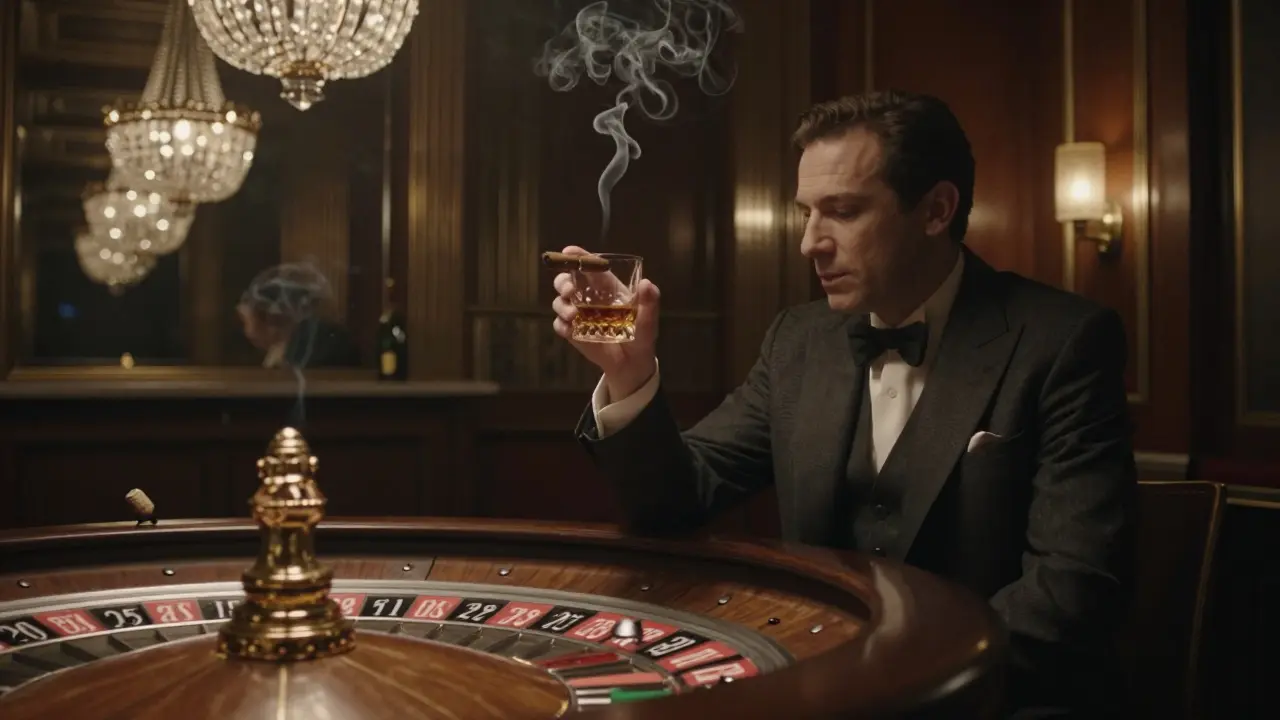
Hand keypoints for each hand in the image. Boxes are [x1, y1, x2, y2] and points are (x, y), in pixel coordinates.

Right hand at [551, 245, 659, 400]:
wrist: (632, 364)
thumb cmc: (641, 337)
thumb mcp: (649, 321)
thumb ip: (650, 302)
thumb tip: (646, 283)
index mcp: (607, 287)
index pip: (590, 266)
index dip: (578, 257)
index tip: (568, 252)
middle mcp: (589, 297)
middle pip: (567, 281)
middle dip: (563, 281)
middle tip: (570, 290)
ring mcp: (579, 314)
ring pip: (559, 301)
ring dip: (561, 305)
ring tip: (574, 315)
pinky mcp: (573, 332)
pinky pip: (559, 325)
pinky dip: (562, 325)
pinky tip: (570, 331)